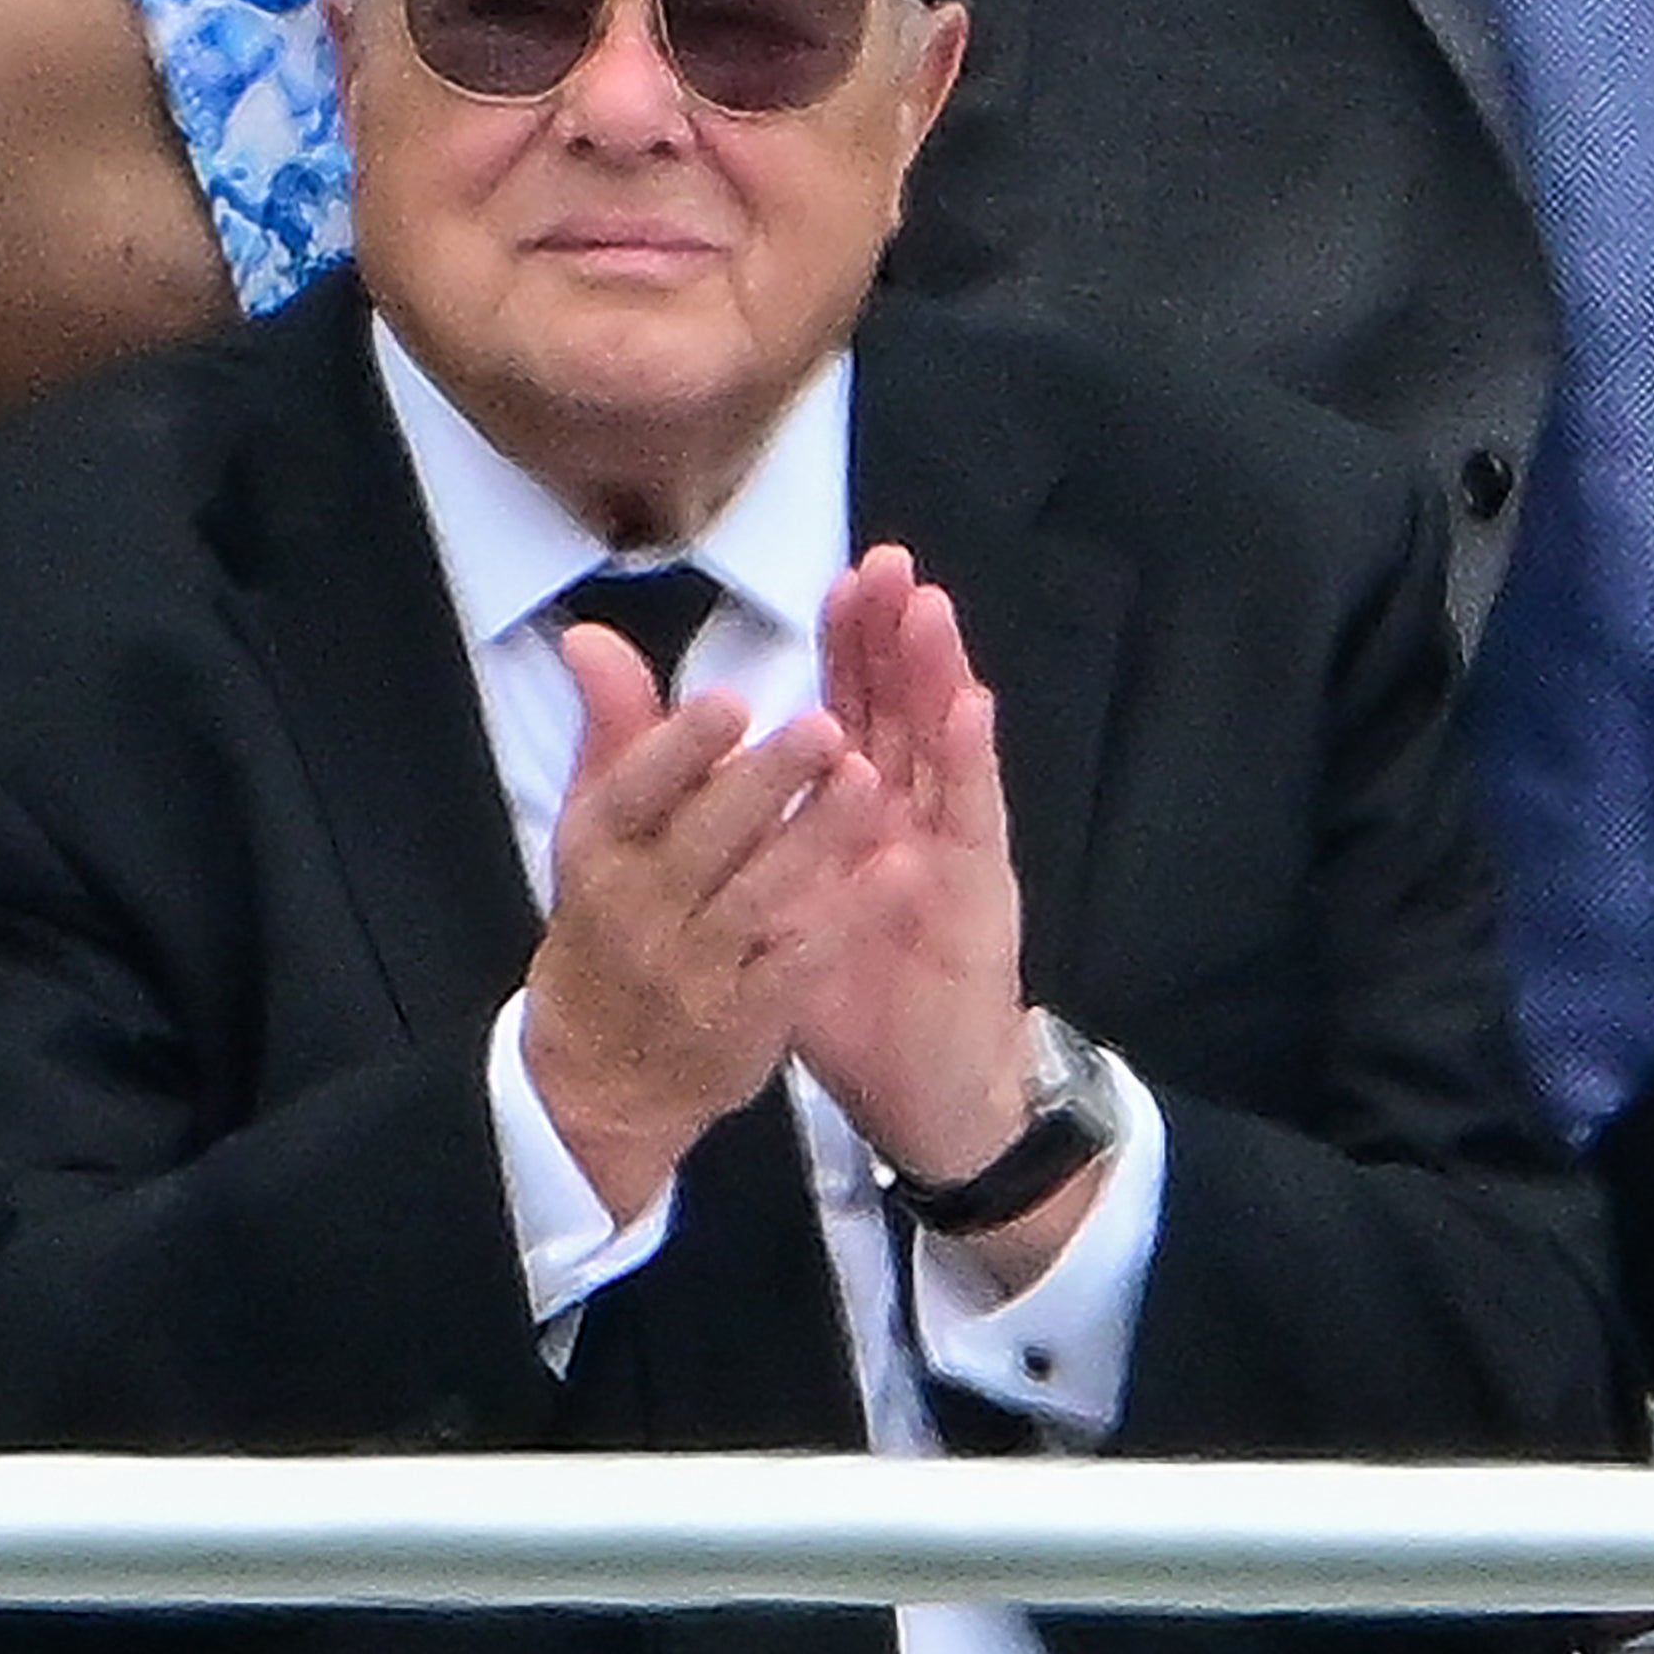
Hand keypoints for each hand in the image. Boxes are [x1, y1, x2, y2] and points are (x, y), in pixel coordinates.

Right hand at [515, 627, 836, 1217]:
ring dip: (815, 840)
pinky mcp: (745, 1019)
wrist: (602, 1072)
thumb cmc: (611, 915)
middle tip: (826, 728)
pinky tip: (898, 872)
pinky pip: (800, 963)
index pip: (630, 793)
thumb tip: (592, 634)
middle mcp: (637, 909)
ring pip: (757, 898)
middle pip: (701, 841)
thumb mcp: (599, 827)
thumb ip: (613, 730)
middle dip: (763, 784)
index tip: (733, 702)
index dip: (677, 749)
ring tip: (869, 782)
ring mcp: (692, 969)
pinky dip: (848, 917)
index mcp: (597, 851)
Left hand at [757, 548, 1064, 1240]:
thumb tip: (675, 775)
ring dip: (939, 675)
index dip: (850, 647)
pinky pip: (972, 819)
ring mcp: (950, 848)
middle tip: (887, 563)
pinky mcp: (979, 893)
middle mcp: (911, 816)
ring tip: (927, 608)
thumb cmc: (847, 990)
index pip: (857, 711)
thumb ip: (729, 828)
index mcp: (862, 813)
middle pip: (906, 709)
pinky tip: (967, 710)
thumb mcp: (775, 903)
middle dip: (897, 636)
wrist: (920, 1089)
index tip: (838, 580)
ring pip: (944, 746)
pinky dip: (968, 763)